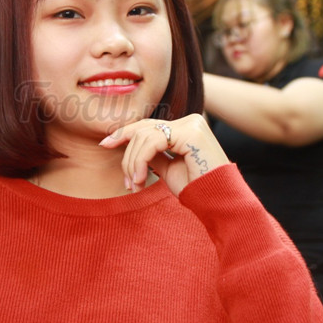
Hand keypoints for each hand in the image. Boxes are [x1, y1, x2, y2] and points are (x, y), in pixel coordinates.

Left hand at [99, 114, 229, 195]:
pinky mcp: (191, 133)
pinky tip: (141, 179)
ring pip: (145, 136)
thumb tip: (130, 147)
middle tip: (127, 182)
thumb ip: (153, 154)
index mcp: (186, 127)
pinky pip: (153, 142)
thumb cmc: (196, 188)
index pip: (149, 125)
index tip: (105, 143)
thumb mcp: (168, 168)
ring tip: (135, 185)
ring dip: (133, 163)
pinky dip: (140, 161)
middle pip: (144, 130)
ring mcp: (192, 124)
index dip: (125, 133)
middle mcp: (190, 121)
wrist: (217, 201)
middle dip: (128, 156)